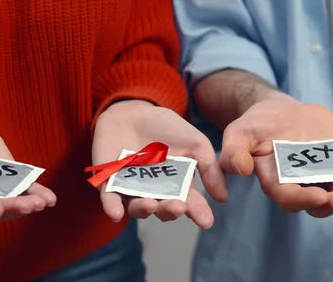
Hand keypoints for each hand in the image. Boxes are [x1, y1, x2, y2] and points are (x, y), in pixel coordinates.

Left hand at [92, 100, 226, 228]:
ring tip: (151, 203)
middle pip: (163, 210)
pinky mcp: (109, 182)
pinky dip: (113, 208)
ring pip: (138, 208)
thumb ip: (210, 168)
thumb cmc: (167, 128)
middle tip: (177, 206)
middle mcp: (156, 193)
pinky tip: (116, 213)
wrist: (134, 111)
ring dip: (144, 210)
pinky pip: (110, 200)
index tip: (206, 221)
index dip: (198, 213)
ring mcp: (132, 189)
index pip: (190, 204)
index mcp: (178, 186)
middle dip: (170, 211)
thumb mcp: (196, 144)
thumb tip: (223, 198)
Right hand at [220, 95, 332, 217]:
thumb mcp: (239, 132)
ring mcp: (325, 176)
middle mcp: (302, 185)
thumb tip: (240, 170)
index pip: (290, 197)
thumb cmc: (256, 124)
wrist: (281, 111)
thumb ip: (234, 151)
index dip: (304, 199)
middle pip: (319, 201)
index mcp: (277, 182)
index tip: (319, 197)